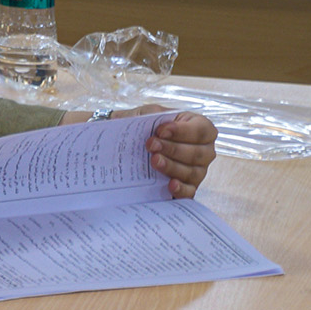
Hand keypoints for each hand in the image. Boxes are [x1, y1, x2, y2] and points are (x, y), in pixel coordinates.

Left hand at [60, 107, 217, 197]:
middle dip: (177, 149)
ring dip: (174, 166)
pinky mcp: (179, 189)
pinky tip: (167, 185)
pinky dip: (181, 189)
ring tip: (152, 161)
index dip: (186, 131)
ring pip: (196, 173)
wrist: (105, 144)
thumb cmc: (126, 127)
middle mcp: (197, 151)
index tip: (161, 130)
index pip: (204, 130)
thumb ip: (151, 117)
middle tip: (150, 146)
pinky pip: (190, 193)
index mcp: (191, 128)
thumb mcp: (138, 116)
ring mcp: (190, 172)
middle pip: (202, 154)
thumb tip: (156, 126)